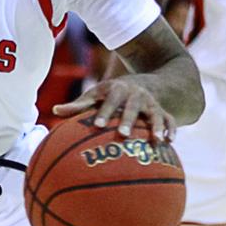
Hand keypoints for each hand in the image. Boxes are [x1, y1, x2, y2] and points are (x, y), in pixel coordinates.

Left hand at [55, 76, 172, 141]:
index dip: (104, 112)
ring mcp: (151, 103)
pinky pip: (170, 119)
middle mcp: (136, 95)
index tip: (97, 125)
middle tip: (123, 135)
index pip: (110, 100)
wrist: (144, 83)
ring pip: (155, 113)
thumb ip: (78, 105)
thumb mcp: (96, 94)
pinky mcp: (163, 111)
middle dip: (128, 120)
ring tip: (157, 141)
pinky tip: (170, 142)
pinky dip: (171, 129)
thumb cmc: (112, 94)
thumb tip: (54, 111)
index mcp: (118, 90)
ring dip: (156, 126)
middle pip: (132, 107)